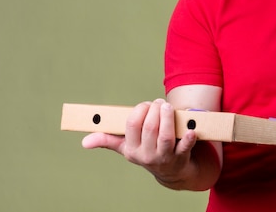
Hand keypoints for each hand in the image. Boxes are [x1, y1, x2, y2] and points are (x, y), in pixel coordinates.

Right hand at [82, 99, 197, 185]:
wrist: (172, 172)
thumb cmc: (147, 151)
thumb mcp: (127, 148)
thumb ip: (108, 140)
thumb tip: (84, 142)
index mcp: (132, 149)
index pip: (132, 125)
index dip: (140, 110)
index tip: (146, 105)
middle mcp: (147, 155)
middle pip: (150, 128)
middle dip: (155, 110)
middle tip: (159, 103)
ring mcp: (164, 157)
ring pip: (165, 136)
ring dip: (168, 118)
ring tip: (168, 107)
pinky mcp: (181, 158)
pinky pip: (185, 147)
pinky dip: (189, 138)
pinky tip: (191, 129)